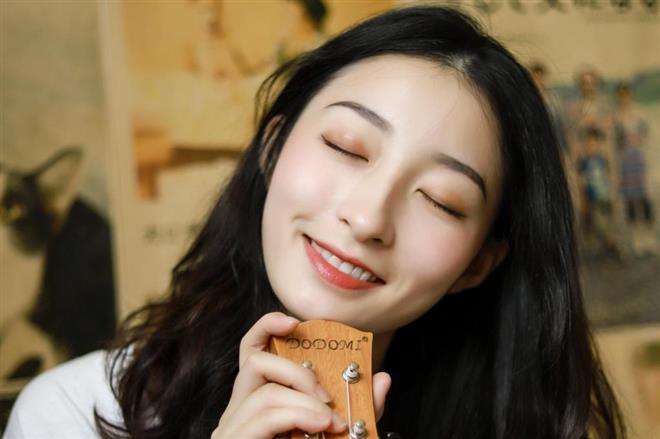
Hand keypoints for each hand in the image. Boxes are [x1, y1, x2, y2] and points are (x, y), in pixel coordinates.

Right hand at [211, 312, 390, 438]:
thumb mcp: (339, 435)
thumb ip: (359, 411)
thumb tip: (381, 379)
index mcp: (256, 405)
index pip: (251, 353)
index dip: (267, 328)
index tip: (294, 322)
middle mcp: (237, 414)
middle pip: (255, 362)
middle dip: (297, 370)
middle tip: (326, 393)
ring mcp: (232, 430)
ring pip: (263, 388)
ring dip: (303, 397)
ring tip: (328, 419)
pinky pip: (264, 415)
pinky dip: (296, 413)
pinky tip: (319, 425)